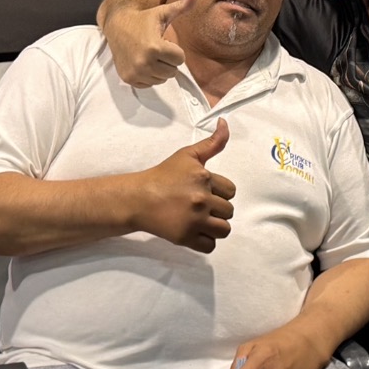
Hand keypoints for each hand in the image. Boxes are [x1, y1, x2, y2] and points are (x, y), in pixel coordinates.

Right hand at [106, 0, 194, 87]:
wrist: (117, 26)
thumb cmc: (144, 19)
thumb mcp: (163, 13)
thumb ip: (182, 6)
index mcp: (155, 47)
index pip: (180, 59)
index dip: (175, 49)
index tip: (164, 41)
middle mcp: (144, 62)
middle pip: (172, 71)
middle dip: (168, 60)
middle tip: (157, 48)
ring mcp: (135, 72)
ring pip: (162, 79)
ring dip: (160, 69)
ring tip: (149, 54)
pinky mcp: (129, 78)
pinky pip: (149, 84)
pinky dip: (149, 75)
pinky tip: (142, 61)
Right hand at [138, 118, 234, 252]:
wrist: (138, 198)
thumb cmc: (163, 175)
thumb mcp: (187, 155)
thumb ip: (212, 143)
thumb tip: (225, 122)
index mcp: (204, 179)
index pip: (231, 191)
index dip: (219, 192)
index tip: (205, 191)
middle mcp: (202, 200)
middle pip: (229, 211)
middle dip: (217, 209)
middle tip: (200, 206)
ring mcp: (194, 220)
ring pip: (224, 230)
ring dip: (215, 226)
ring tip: (201, 220)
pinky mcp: (185, 238)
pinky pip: (210, 246)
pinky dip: (205, 242)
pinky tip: (195, 232)